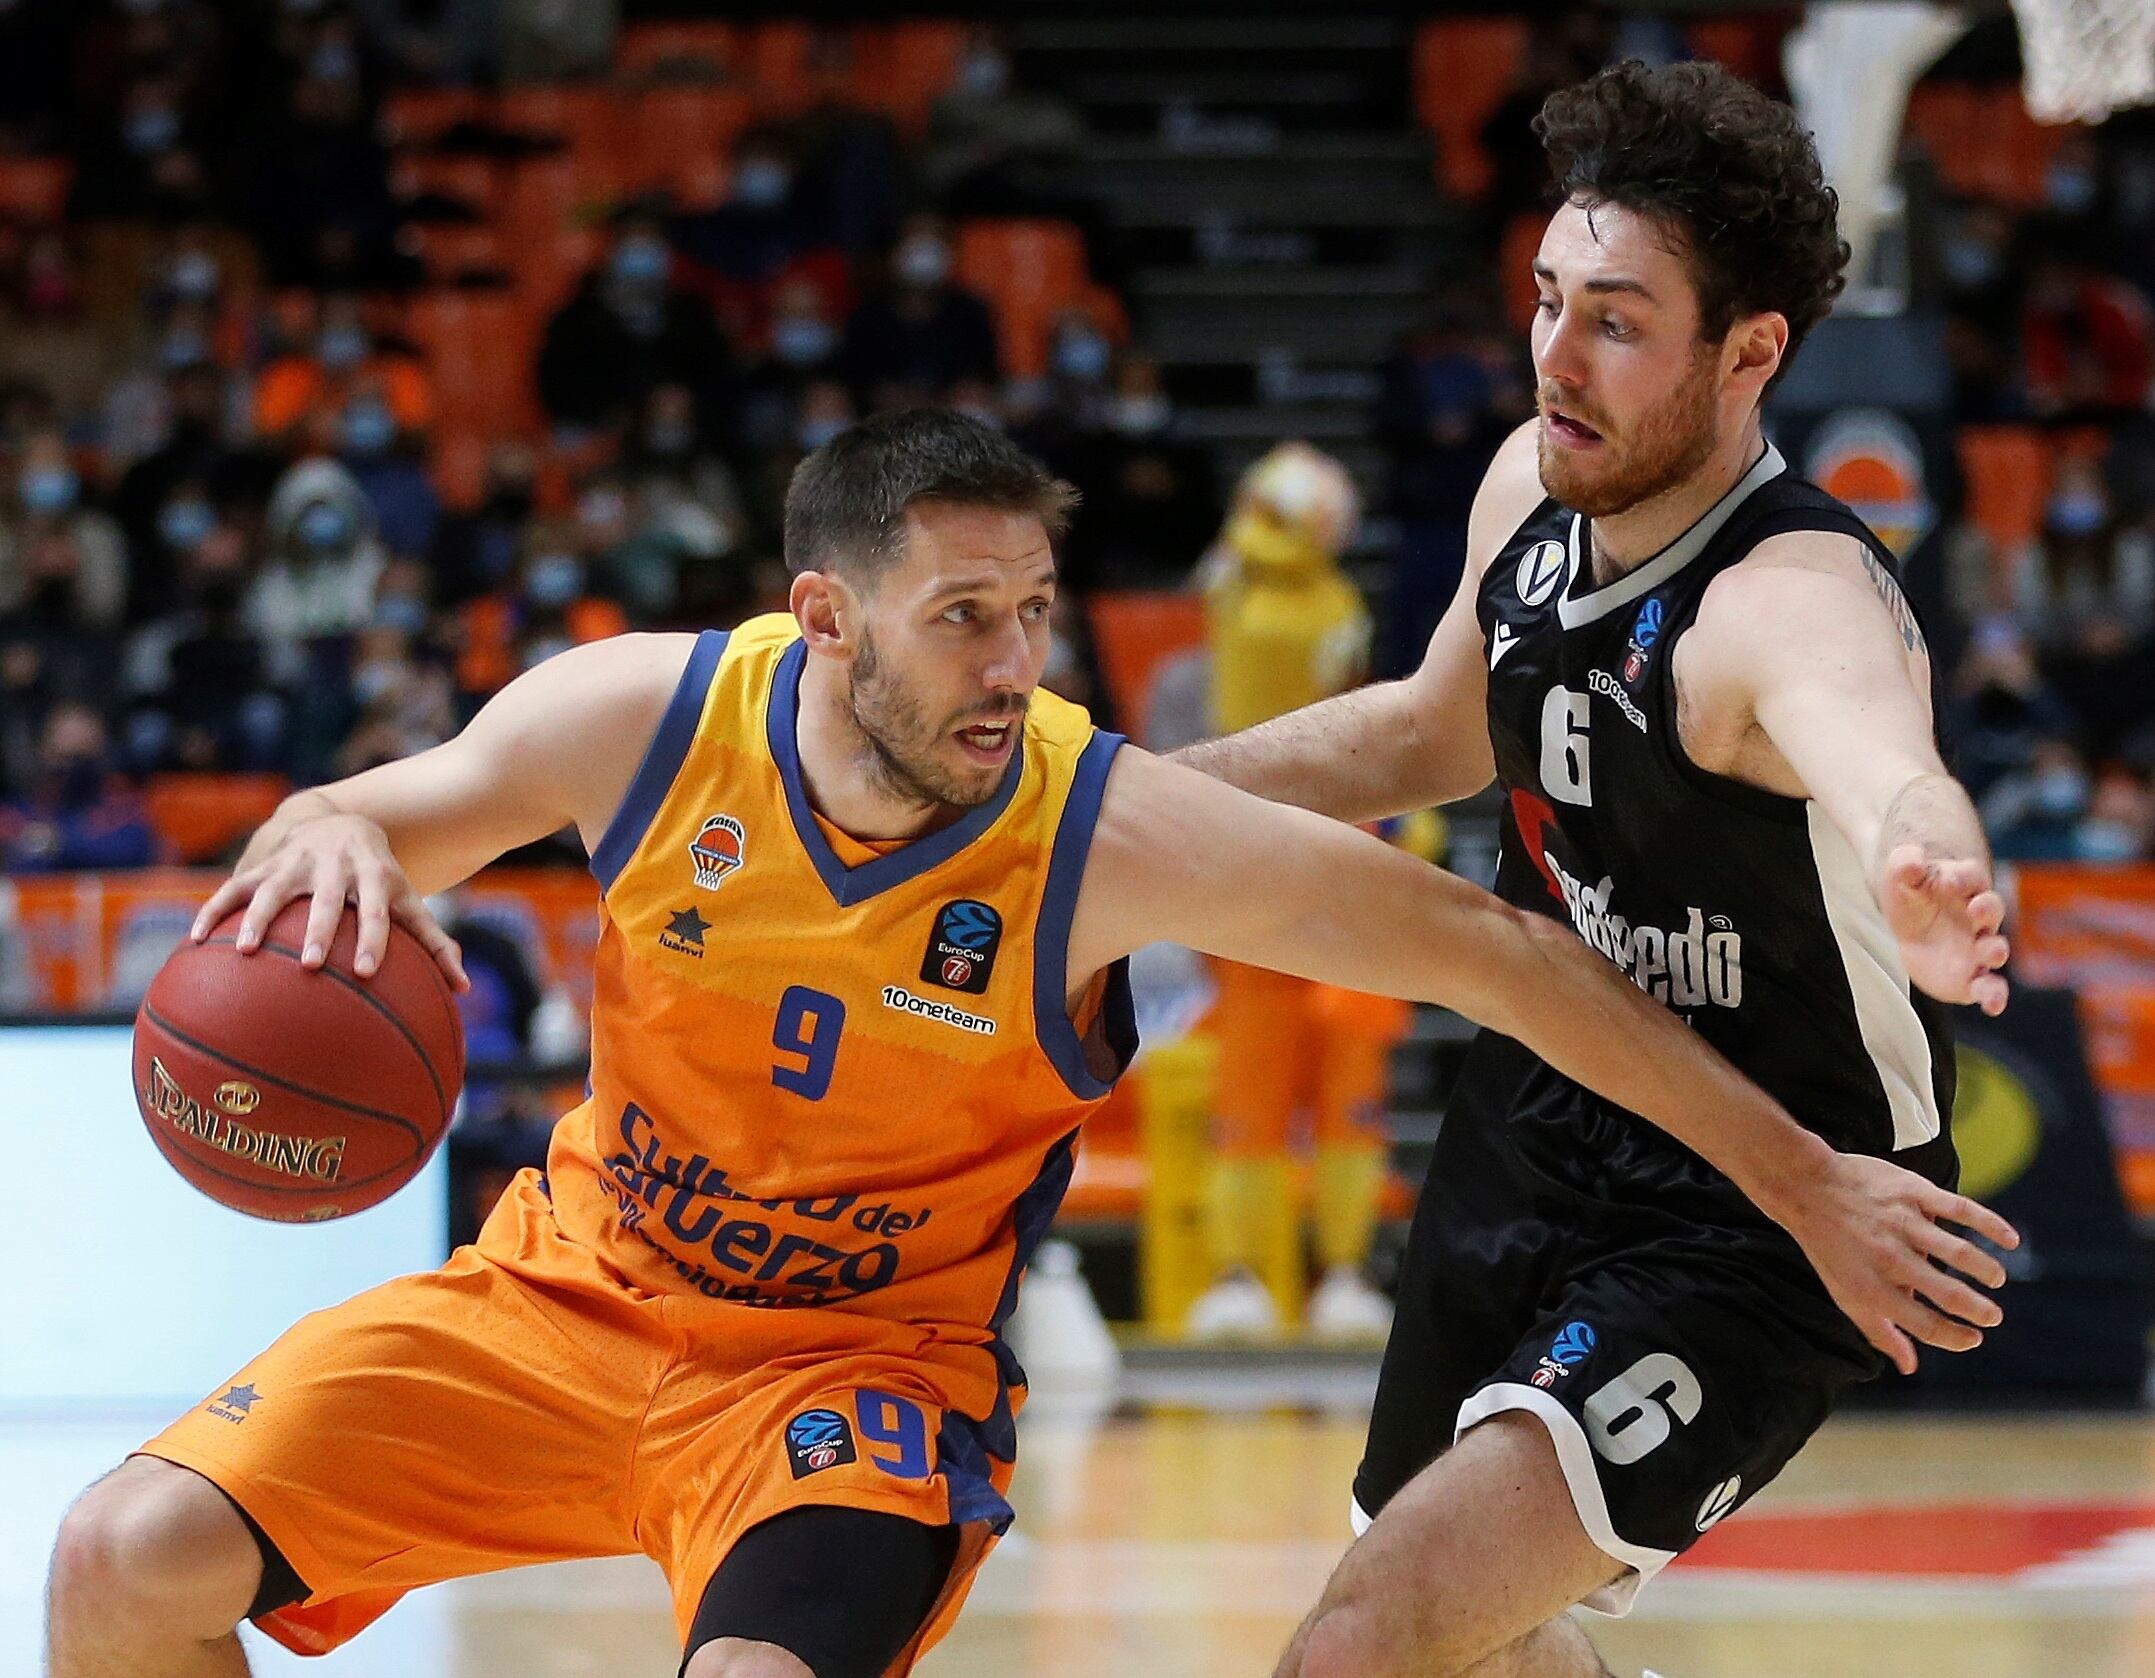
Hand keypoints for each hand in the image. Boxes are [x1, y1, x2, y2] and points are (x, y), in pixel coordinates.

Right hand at [189, 812, 468, 990]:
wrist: (342, 822)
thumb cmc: (380, 878)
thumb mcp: (407, 901)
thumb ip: (435, 944)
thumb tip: (463, 990)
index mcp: (373, 876)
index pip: (376, 910)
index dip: (375, 938)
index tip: (369, 971)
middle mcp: (333, 866)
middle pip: (327, 900)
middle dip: (320, 930)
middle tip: (313, 964)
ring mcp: (294, 864)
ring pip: (273, 891)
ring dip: (258, 918)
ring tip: (243, 951)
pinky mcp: (262, 866)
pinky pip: (232, 888)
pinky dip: (213, 910)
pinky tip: (194, 939)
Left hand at [1769, 1151, 2019, 1375]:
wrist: (1806, 1187)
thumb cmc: (1830, 1247)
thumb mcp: (1845, 1293)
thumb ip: (1880, 1330)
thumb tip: (1910, 1367)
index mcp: (1872, 1289)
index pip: (1926, 1325)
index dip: (1956, 1337)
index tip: (1973, 1338)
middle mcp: (1889, 1259)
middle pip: (1948, 1292)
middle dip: (1979, 1309)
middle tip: (1993, 1316)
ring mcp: (1903, 1223)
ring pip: (1959, 1252)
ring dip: (1986, 1270)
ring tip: (1995, 1280)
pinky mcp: (1913, 1192)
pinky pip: (1961, 1210)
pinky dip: (1991, 1226)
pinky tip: (2009, 1241)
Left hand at [1879, 844, 2009, 1015]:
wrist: (1911, 926)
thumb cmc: (1912, 894)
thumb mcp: (1900, 874)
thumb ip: (1905, 864)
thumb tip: (1913, 860)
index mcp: (1964, 885)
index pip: (1971, 876)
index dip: (1963, 877)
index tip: (1949, 880)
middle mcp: (1979, 916)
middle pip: (1992, 910)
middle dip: (1988, 910)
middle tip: (1977, 911)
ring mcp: (1978, 947)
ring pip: (1995, 949)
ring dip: (1996, 951)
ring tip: (1991, 953)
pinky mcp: (1972, 976)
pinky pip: (1988, 987)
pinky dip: (1993, 996)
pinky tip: (1993, 1007)